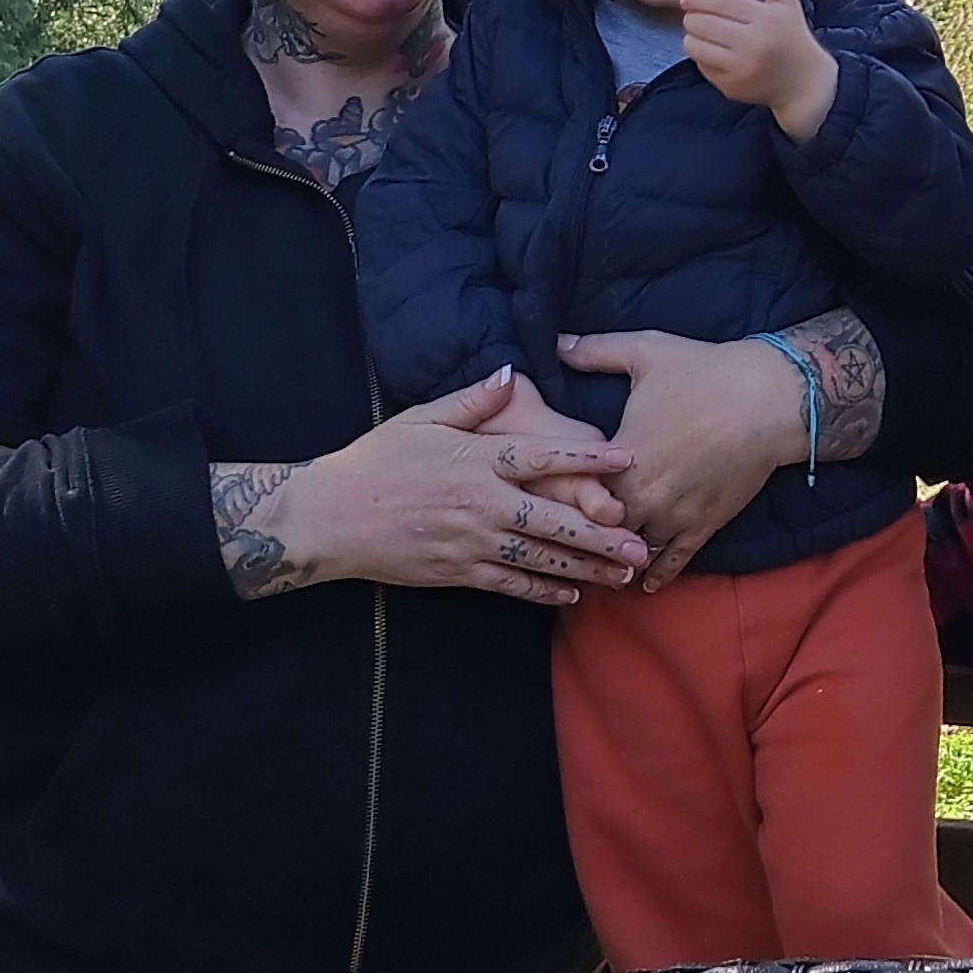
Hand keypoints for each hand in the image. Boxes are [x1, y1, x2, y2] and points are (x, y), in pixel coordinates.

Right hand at [211, 375, 648, 611]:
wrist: (331, 516)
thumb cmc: (376, 461)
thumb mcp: (421, 418)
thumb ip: (472, 402)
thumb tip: (510, 375)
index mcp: (476, 461)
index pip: (542, 458)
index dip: (587, 460)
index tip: (626, 460)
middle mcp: (480, 504)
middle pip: (552, 520)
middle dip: (601, 534)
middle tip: (641, 544)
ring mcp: (470, 543)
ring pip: (538, 560)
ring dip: (583, 568)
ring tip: (621, 575)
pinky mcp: (456, 572)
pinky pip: (508, 586)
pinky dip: (541, 593)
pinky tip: (571, 596)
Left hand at [555, 326, 811, 585]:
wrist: (769, 399)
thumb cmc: (705, 371)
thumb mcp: (645, 351)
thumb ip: (595, 351)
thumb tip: (557, 344)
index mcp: (620, 456)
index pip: (574, 488)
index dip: (558, 493)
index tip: (542, 497)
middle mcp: (644, 495)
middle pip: (598, 529)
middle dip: (582, 531)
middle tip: (563, 537)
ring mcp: (674, 515)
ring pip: (632, 550)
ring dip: (615, 557)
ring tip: (597, 566)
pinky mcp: (703, 526)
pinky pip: (674, 561)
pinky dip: (657, 575)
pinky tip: (644, 584)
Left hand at [679, 0, 839, 141]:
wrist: (803, 83)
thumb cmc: (792, 36)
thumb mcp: (786, 1)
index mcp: (767, 19)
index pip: (721, 1)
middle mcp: (754, 45)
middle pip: (704, 23)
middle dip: (692, 16)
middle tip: (693, 15)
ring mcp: (741, 68)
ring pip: (696, 46)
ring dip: (691, 36)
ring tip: (700, 32)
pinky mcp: (731, 87)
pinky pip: (701, 66)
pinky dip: (700, 56)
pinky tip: (712, 52)